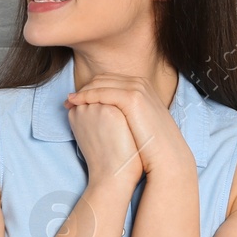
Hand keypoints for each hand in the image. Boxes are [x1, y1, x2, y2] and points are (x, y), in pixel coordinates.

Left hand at [67, 73, 195, 180]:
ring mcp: (137, 88)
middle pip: (103, 79)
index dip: (91, 89)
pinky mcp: (132, 97)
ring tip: (69, 102)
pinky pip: (101, 92)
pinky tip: (75, 103)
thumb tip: (107, 114)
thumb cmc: (151, 146)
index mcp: (142, 87)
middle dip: (84, 88)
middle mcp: (140, 83)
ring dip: (82, 92)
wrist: (166, 158)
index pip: (109, 80)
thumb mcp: (139, 122)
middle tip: (69, 100)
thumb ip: (125, 113)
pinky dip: (86, 96)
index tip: (76, 100)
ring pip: (100, 84)